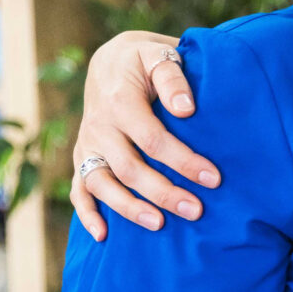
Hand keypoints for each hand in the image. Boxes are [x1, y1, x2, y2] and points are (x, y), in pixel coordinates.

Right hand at [69, 30, 217, 239]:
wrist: (110, 61)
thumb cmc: (145, 60)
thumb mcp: (159, 55)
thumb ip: (173, 77)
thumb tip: (186, 109)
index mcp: (119, 101)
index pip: (153, 139)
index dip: (183, 161)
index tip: (213, 178)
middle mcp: (99, 126)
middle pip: (129, 168)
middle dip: (163, 192)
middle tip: (196, 211)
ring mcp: (88, 144)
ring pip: (102, 184)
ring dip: (129, 208)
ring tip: (160, 226)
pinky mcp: (81, 157)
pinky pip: (79, 189)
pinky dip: (87, 213)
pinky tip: (104, 235)